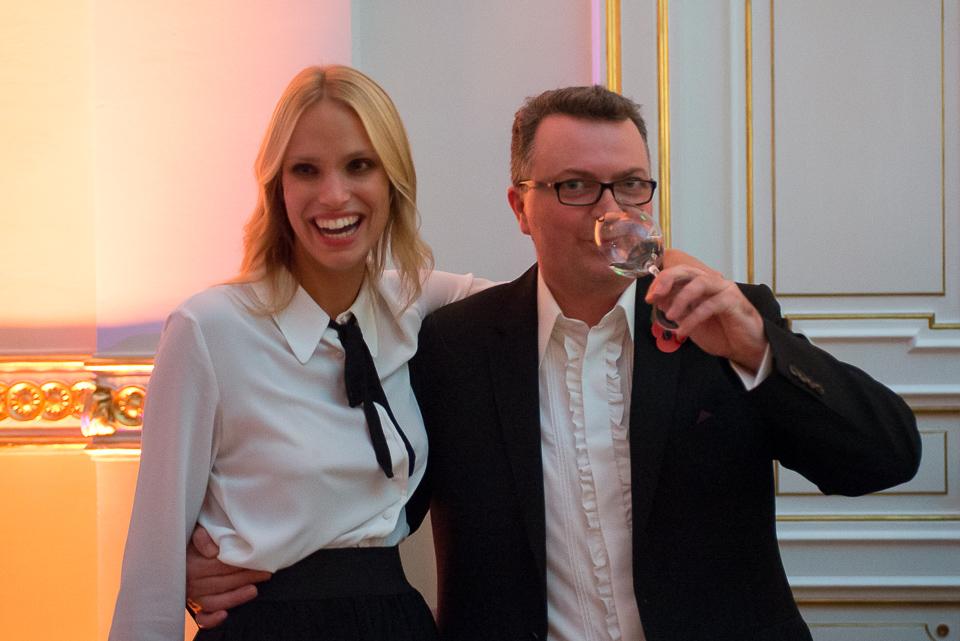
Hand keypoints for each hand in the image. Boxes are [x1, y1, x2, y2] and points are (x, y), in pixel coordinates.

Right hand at [186, 526, 271, 628]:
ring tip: (254, 590)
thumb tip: (213, 552)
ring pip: (215, 601)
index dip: (239, 563)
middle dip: (246, 577)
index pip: (219, 565)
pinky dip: (211, 620)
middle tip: (265, 573)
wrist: (179, 554)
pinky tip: (225, 616)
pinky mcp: (195, 605)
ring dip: (236, 597)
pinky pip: (202, 617)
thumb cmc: (193, 541)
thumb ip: (201, 537)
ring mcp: (193, 595)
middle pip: (222, 582)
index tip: (257, 559)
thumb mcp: (195, 532)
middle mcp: (191, 581)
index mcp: (191, 563)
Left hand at [647, 251, 766, 371]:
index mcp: (701, 285)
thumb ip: (676, 310)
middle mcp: (713, 283)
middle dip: (667, 280)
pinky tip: (683, 330)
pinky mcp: (734, 302)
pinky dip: (693, 318)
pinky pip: (710, 305)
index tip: (649, 297)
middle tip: (654, 296)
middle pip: (687, 270)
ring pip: (700, 283)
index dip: (661, 282)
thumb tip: (658, 301)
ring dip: (681, 298)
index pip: (678, 274)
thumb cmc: (720, 333)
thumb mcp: (690, 321)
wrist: (745, 349)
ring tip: (670, 315)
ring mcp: (724, 290)